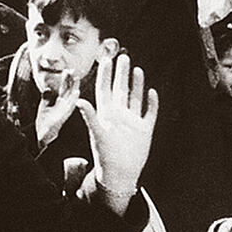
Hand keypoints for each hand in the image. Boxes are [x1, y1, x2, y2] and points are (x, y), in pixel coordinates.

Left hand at [35, 70, 80, 147]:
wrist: (42, 141)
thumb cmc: (44, 127)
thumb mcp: (43, 110)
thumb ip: (46, 99)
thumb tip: (47, 89)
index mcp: (59, 105)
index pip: (64, 90)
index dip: (66, 80)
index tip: (68, 70)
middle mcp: (63, 108)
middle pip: (68, 92)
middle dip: (71, 81)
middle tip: (73, 70)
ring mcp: (63, 113)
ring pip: (70, 98)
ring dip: (73, 88)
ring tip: (76, 77)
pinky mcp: (61, 119)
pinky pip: (69, 108)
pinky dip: (73, 100)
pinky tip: (76, 93)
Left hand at [78, 53, 157, 214]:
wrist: (120, 175)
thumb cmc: (106, 157)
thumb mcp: (97, 134)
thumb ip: (90, 116)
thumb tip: (79, 100)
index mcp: (106, 114)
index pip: (105, 89)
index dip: (105, 74)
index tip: (105, 59)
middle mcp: (119, 115)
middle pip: (121, 89)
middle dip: (122, 73)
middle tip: (123, 56)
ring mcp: (132, 122)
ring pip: (135, 98)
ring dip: (136, 84)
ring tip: (137, 69)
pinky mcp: (144, 130)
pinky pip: (149, 113)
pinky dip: (151, 103)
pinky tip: (152, 92)